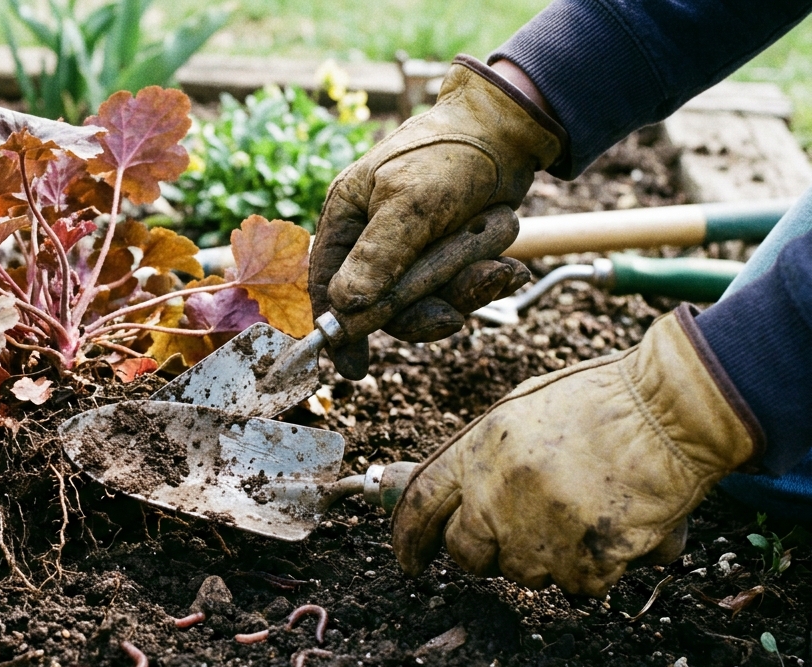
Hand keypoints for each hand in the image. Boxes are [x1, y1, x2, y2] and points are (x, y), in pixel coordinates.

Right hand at [309, 56, 564, 376]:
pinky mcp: (448, 254)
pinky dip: (486, 282)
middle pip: (383, 304)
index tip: (354, 367)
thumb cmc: (447, 153)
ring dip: (464, 290)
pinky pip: (460, 288)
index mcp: (346, 219)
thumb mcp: (409, 203)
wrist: (507, 129)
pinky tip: (508, 270)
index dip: (336, 327)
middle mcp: (373, 239)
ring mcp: (413, 250)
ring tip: (498, 271)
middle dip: (423, 308)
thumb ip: (378, 255)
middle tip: (453, 317)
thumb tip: (345, 305)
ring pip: (428, 299)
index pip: (327, 283)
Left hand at [391, 308, 760, 596]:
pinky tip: (617, 526)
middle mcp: (496, 497)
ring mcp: (540, 535)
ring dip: (548, 556)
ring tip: (585, 510)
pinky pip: (579, 586)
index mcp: (477, 450)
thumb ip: (486, 453)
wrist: (674, 413)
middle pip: (467, 553)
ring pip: (525, 574)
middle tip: (524, 529)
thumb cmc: (606, 400)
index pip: (420, 504)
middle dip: (488, 550)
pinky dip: (598, 567)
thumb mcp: (524, 407)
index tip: (408, 559)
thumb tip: (459, 494)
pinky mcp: (585, 564)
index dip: (408, 537)